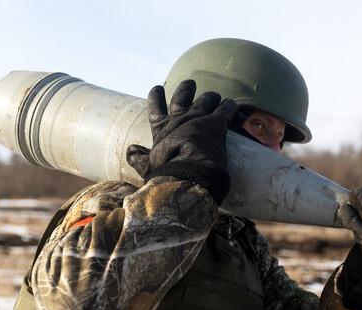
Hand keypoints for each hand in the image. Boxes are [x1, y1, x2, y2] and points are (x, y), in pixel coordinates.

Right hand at [127, 80, 236, 204]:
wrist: (187, 174)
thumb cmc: (165, 173)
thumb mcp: (147, 167)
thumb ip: (138, 158)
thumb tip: (130, 151)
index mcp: (162, 128)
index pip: (155, 106)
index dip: (156, 96)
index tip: (157, 88)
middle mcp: (180, 118)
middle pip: (182, 95)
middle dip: (185, 88)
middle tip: (189, 83)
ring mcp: (199, 118)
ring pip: (206, 99)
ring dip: (210, 97)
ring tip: (214, 96)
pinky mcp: (217, 123)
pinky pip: (225, 109)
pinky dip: (229, 106)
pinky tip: (231, 104)